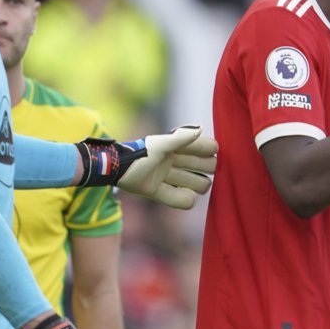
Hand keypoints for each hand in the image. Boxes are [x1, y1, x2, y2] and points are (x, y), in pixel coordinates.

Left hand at [78, 125, 217, 208]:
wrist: (116, 169)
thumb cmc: (140, 154)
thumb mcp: (161, 145)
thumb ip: (181, 138)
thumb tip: (201, 129)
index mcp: (176, 147)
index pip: (203, 148)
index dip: (210, 151)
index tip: (213, 155)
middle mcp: (174, 161)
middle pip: (203, 166)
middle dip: (207, 168)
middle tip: (207, 171)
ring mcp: (166, 176)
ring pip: (194, 182)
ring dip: (199, 185)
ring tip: (200, 187)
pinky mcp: (156, 190)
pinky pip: (178, 199)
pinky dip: (185, 200)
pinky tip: (188, 198)